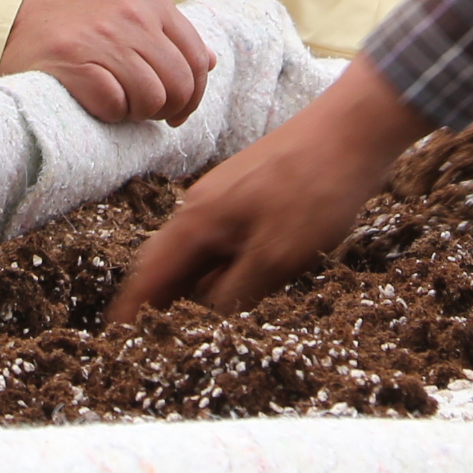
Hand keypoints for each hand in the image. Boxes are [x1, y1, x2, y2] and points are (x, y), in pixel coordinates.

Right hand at [0, 0, 218, 124]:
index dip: (193, 93)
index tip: (177, 110)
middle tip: (148, 113)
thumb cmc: (72, 18)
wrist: (10, 19)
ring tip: (119, 104)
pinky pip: (115, 105)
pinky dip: (110, 113)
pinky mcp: (75, 64)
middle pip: (179, 84)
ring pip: (151, 99)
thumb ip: (167, 30)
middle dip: (168, 109)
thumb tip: (210, 62)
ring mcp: (103, 39)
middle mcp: (132, 15)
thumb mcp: (124, 6)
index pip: (197, 58)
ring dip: (137, 113)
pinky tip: (97, 102)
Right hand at [107, 58, 429, 323]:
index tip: (120, 341)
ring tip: (200, 327)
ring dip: (197, 288)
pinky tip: (242, 289)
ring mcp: (226, 199)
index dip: (133, 310)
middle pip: (170, 264)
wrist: (352, 128)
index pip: (149, 274)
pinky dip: (222, 269)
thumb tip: (206, 322)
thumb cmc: (314, 189)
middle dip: (163, 303)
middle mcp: (201, 207)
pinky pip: (225, 242)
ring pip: (200, 254)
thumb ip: (236, 291)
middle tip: (161, 344)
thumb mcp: (277, 255)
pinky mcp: (251, 197)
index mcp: (197, 221)